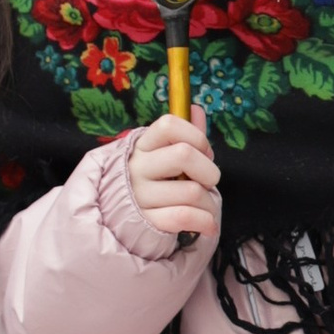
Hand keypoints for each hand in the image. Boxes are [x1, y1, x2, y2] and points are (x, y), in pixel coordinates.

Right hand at [127, 105, 219, 240]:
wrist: (124, 221)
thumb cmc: (155, 182)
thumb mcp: (165, 155)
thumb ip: (185, 134)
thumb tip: (195, 109)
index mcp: (142, 145)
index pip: (168, 125)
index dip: (195, 135)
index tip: (203, 151)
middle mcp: (137, 167)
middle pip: (184, 155)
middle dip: (209, 170)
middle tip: (208, 181)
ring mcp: (140, 195)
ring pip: (191, 191)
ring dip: (209, 202)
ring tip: (207, 206)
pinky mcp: (147, 221)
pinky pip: (184, 217)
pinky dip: (205, 221)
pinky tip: (208, 224)